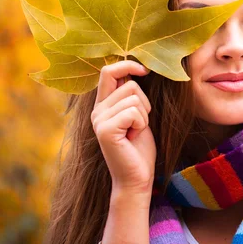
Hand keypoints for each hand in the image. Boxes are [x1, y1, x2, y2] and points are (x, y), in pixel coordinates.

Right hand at [92, 60, 155, 194]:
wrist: (136, 177)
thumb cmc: (139, 148)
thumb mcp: (137, 116)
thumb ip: (131, 96)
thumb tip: (137, 69)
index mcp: (103, 105)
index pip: (108, 71)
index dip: (128, 65)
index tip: (145, 70)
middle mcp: (97, 110)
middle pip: (130, 85)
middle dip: (145, 103)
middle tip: (139, 124)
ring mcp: (99, 120)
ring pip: (134, 98)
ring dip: (144, 115)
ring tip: (135, 132)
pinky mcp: (105, 130)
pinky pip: (133, 112)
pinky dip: (141, 124)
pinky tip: (134, 137)